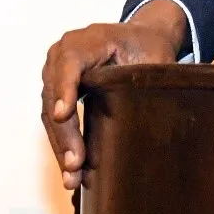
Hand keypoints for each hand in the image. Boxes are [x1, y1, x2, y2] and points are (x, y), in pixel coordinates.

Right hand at [41, 0, 187, 188]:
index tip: (63, 114)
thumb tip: (163, 114)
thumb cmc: (149, 46)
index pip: (71, 61)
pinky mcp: (56, 87)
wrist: (143, 37)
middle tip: (74, 163)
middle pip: (56, 93)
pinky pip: (53, 116)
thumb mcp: (155, 57)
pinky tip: (70, 166)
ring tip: (72, 176)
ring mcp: (56, 70)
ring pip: (50, 111)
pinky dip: (61, 141)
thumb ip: (153, 78)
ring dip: (60, 144)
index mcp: (90, 39)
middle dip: (64, 132)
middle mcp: (65, 51)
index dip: (65, 88)